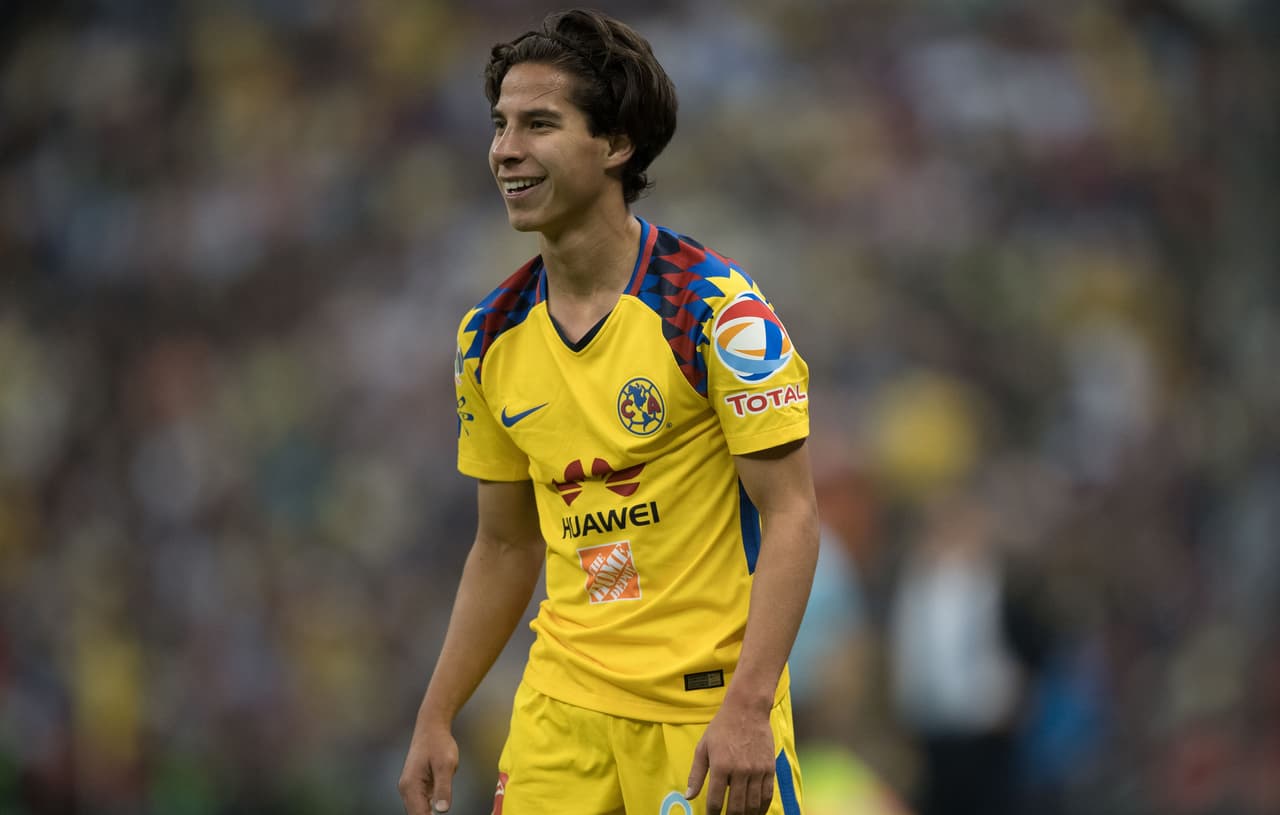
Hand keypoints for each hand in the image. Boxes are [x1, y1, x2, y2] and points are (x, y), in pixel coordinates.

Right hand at [398, 720, 458, 814]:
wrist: (432, 727)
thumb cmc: (439, 743)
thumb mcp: (445, 765)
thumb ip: (443, 788)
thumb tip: (441, 811)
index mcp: (411, 786)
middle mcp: (407, 789)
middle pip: (417, 814)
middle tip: (444, 811)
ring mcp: (411, 787)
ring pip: (418, 810)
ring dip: (429, 814)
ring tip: (442, 807)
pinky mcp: (417, 785)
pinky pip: (422, 803)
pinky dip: (429, 809)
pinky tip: (440, 807)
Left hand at [686, 700, 774, 814]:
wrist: (747, 710)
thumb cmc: (722, 728)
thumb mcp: (703, 748)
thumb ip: (696, 774)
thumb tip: (688, 797)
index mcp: (720, 766)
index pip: (715, 800)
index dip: (712, 813)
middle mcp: (739, 771)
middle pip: (735, 807)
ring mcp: (756, 770)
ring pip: (752, 805)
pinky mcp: (769, 768)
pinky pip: (767, 795)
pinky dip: (762, 808)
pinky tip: (756, 812)